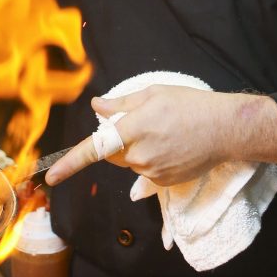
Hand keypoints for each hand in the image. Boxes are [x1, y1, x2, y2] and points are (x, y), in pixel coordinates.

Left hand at [44, 85, 234, 187]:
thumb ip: (121, 104)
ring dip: (136, 150)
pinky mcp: (162, 182)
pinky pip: (144, 173)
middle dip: (117, 141)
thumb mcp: (154, 93)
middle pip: (112, 154)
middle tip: (143, 124)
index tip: (51, 177)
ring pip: (129, 163)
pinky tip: (171, 147)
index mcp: (134, 129)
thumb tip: (97, 107)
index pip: (95, 148)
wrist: (225, 130)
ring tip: (163, 134)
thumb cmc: (190, 105)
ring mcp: (151, 172)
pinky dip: (151, 161)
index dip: (70, 162)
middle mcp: (140, 155)